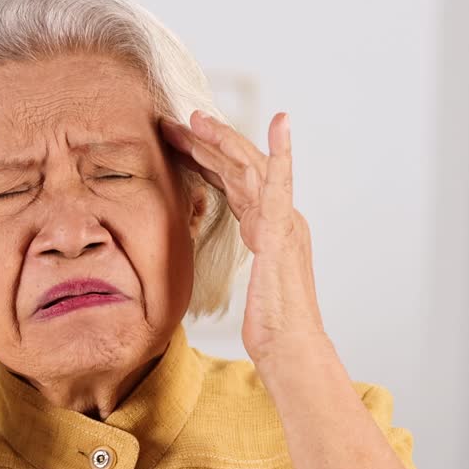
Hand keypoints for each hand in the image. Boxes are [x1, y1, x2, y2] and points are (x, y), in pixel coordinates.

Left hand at [160, 111, 326, 368]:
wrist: (290, 349)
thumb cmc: (269, 328)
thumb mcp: (241, 287)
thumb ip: (235, 265)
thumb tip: (209, 263)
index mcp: (267, 230)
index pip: (234, 185)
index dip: (208, 162)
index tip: (180, 143)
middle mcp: (279, 220)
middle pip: (240, 170)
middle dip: (209, 144)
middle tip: (177, 121)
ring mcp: (284, 222)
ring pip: (252, 168)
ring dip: (225, 140)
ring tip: (197, 119)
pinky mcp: (283, 231)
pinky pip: (281, 184)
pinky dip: (282, 151)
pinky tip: (281, 122)